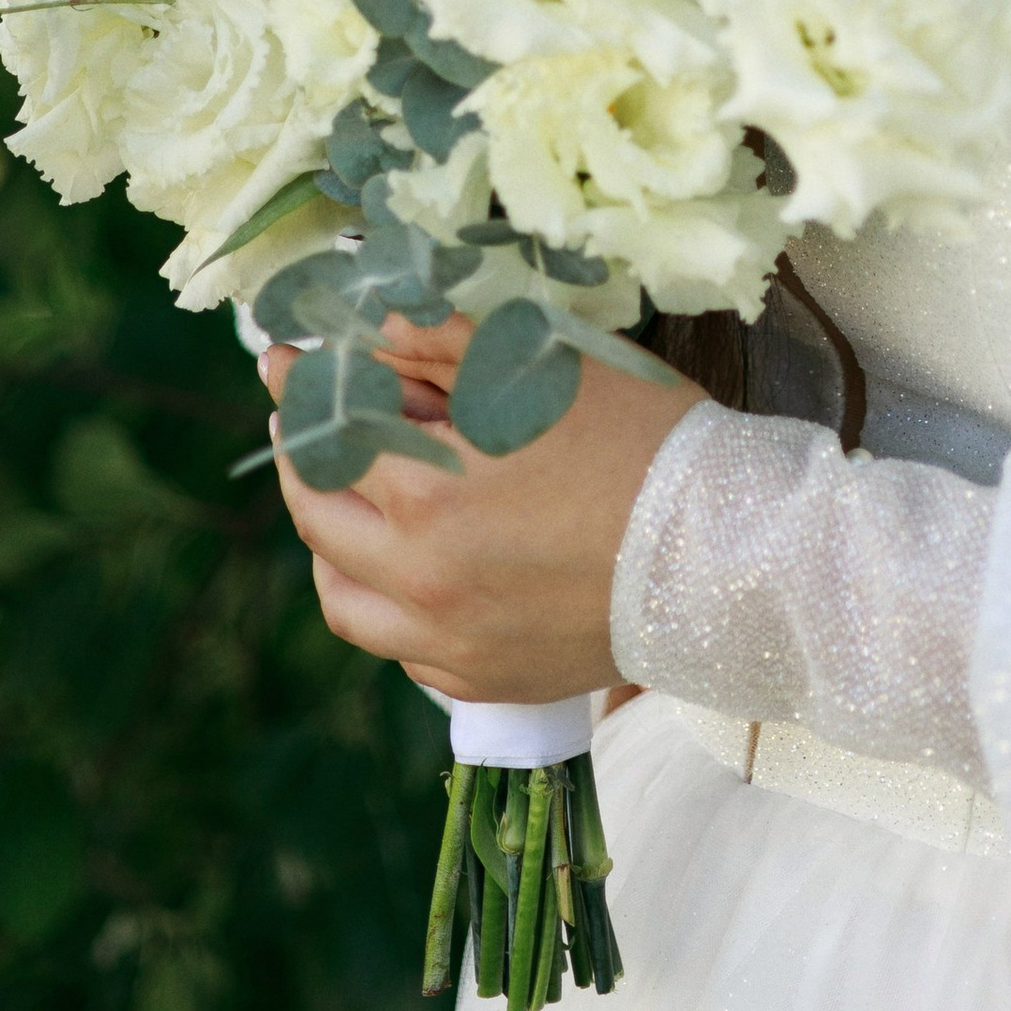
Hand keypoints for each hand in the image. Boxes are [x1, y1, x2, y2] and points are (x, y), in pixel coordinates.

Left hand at [260, 312, 701, 703]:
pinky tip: (417, 569)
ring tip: (351, 503)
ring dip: (333, 544)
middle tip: (305, 425)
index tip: (284, 361)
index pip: (325, 435)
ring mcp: (450, 645)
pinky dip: (389, 604)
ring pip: (344, 601)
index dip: (299, 388)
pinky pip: (403, 650)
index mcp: (427, 498)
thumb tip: (374, 328)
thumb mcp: (545, 365)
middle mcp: (421, 584)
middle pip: (318, 521)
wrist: (727, 554)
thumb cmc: (644, 442)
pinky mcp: (485, 682)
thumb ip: (445, 342)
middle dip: (301, 462)